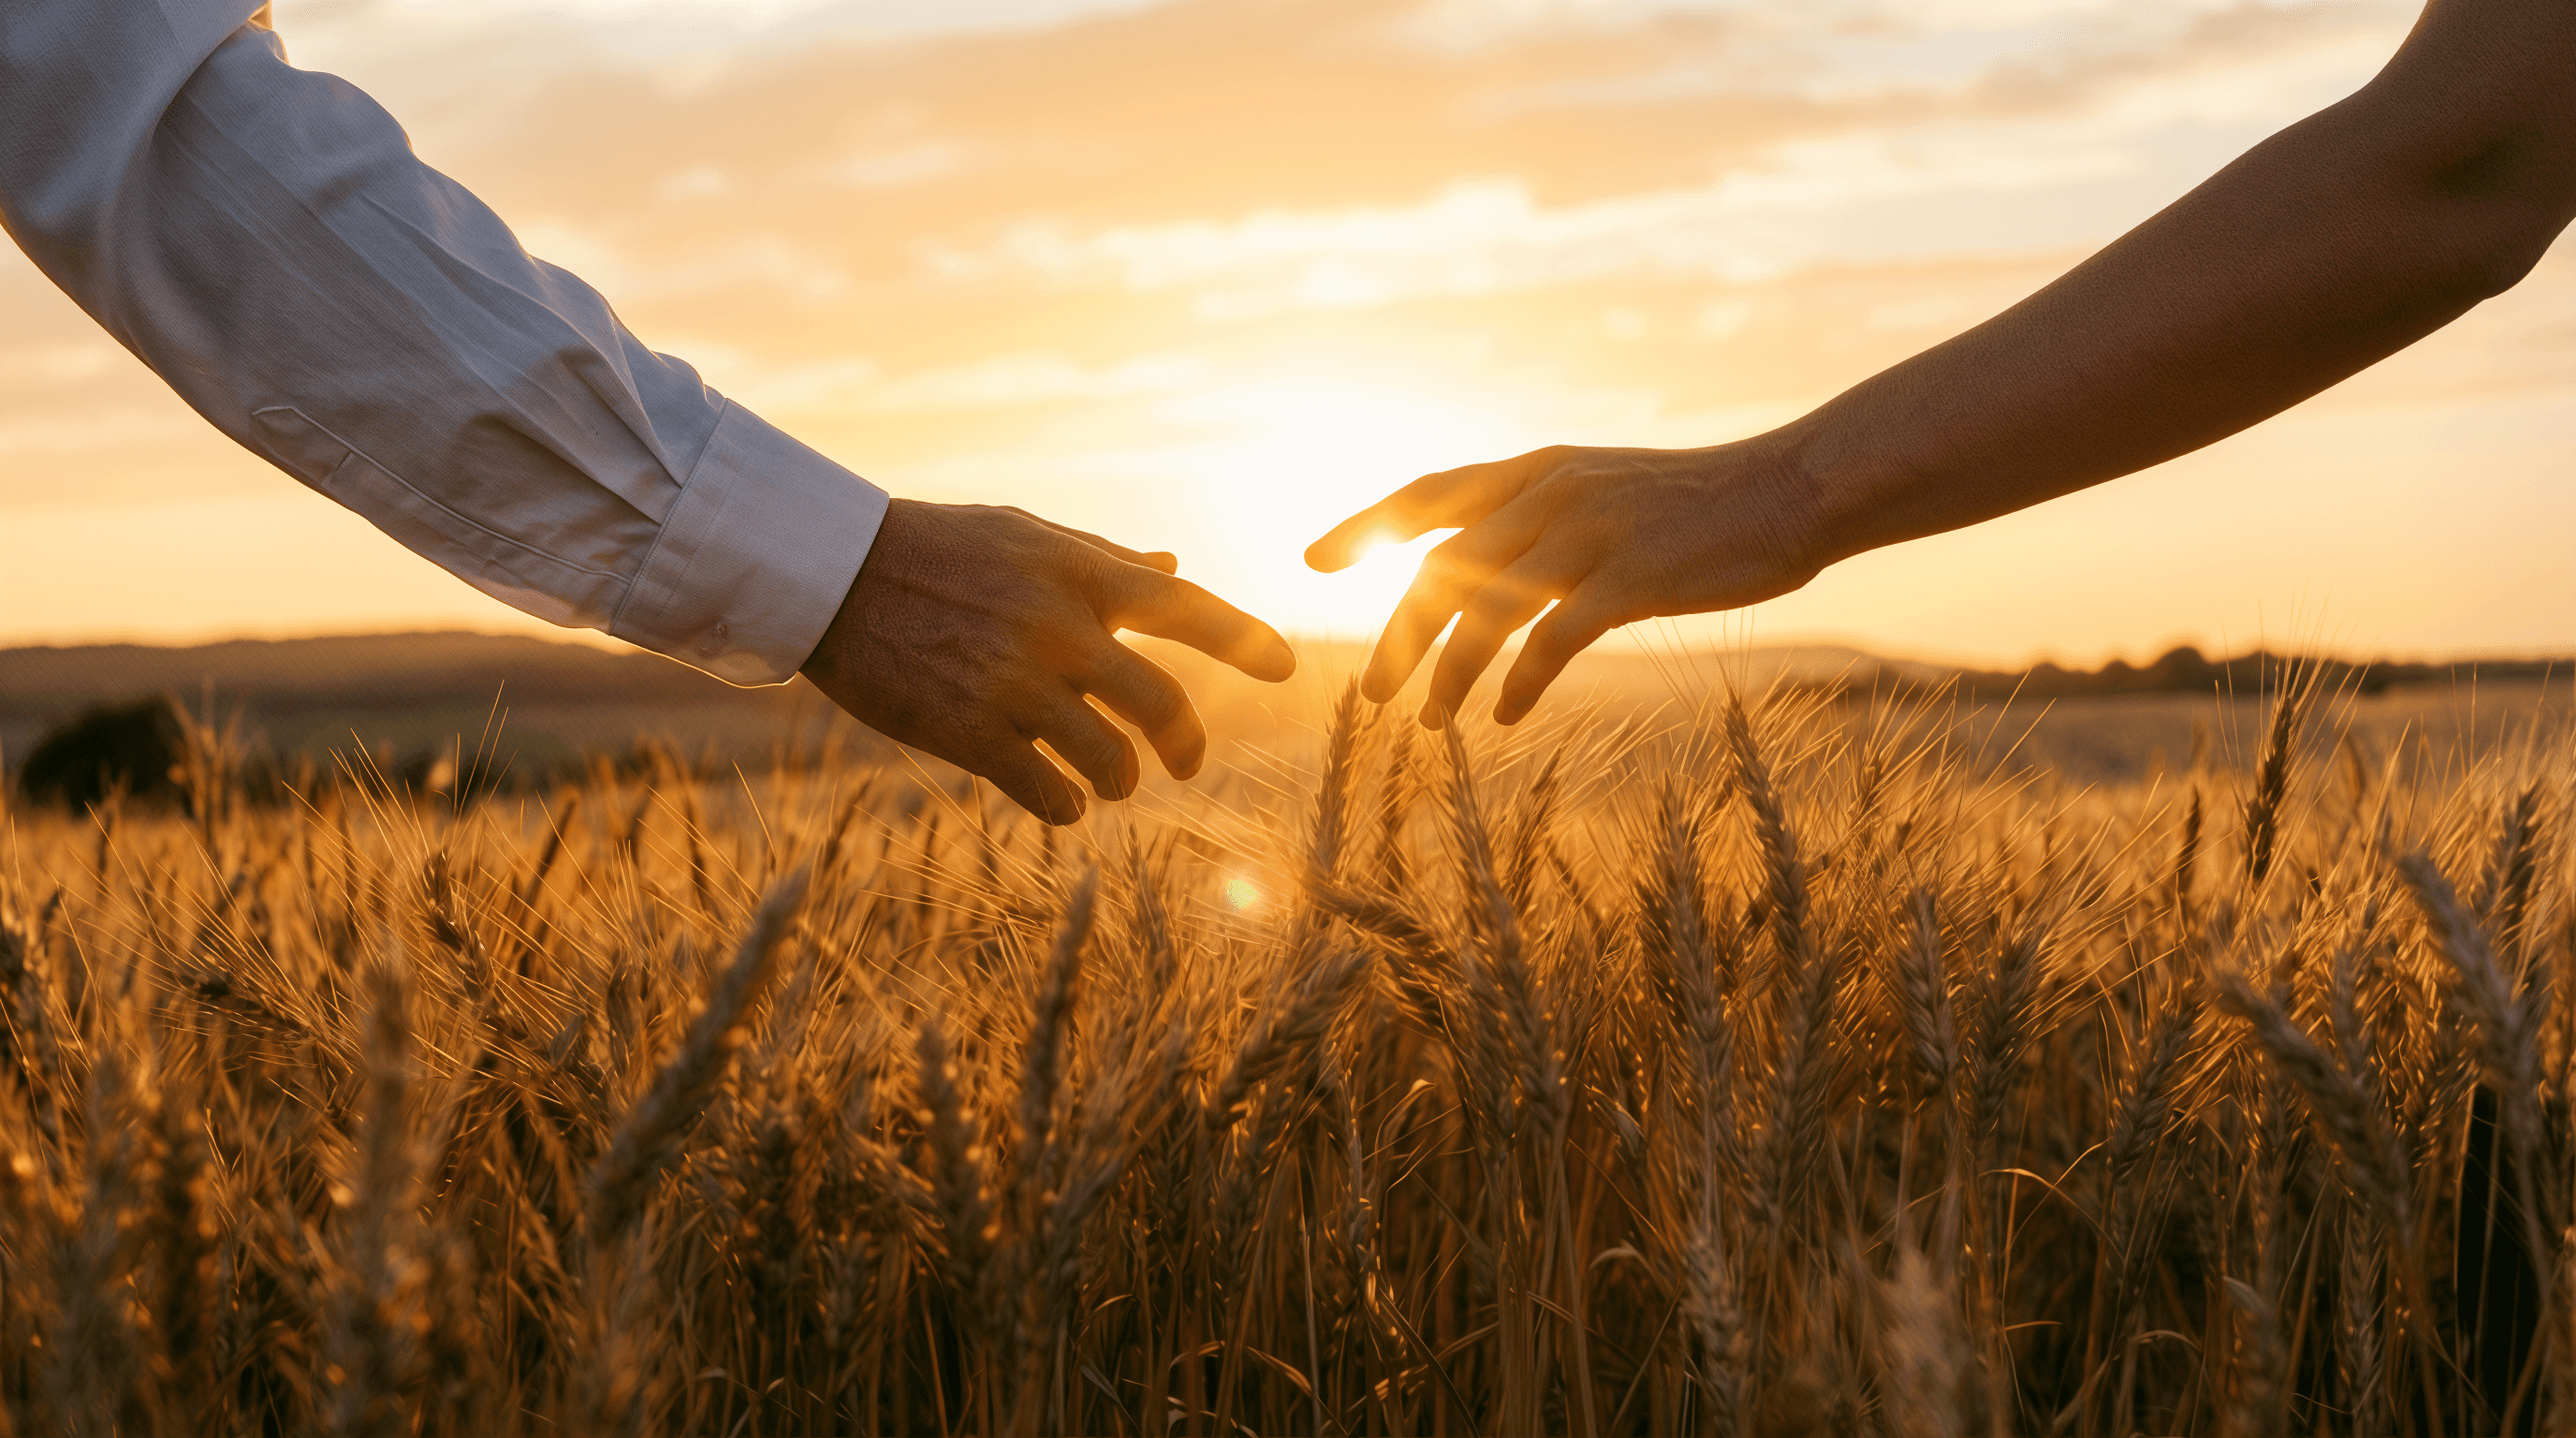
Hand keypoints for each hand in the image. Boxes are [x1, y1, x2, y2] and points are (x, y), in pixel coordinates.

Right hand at [803, 499, 1295, 822]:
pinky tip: (1060, 798)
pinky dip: (1065, 805)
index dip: (1245, 640)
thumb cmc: (936, 547)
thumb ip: (1103, 558)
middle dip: (1187, 745)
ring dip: (1121, 781)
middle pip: (1160, 705)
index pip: (1186, 608)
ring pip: (1109, 762)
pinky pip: (1047, 793)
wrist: (832, 574)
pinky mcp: (969, 735)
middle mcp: (1057, 630)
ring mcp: (1014, 687)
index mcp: (1078, 575)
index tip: (1287, 667)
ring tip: (1112, 781)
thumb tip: (1173, 567)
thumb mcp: (1024, 533)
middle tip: (1188, 763)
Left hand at [1305, 439, 1821, 727]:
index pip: (1429, 494)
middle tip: (1369, 691)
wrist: (1788, 489)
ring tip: (1428, 721)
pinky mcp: (1632, 578)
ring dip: (1447, 672)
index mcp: (1537, 469)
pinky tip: (1506, 718)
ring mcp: (1590, 533)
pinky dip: (1520, 684)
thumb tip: (1482, 561)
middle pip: (1443, 568)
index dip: (1366, 526)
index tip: (1315, 562)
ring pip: (1486, 609)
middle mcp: (1550, 493)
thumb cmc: (1696, 502)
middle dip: (1396, 633)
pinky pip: (1553, 640)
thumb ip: (1541, 516)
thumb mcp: (1604, 489)